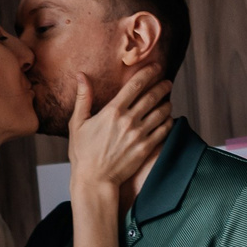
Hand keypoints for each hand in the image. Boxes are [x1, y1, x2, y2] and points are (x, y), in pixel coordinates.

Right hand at [67, 67, 173, 190]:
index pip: (135, 85)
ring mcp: (139, 135)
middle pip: (152, 96)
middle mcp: (128, 121)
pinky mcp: (146, 148)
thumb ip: (83, 98)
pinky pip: (163, 130)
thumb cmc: (83, 153)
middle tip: (168, 82)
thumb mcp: (77, 123)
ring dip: (167, 103)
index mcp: (112, 111)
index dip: (148, 73)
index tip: (156, 67)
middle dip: (163, 86)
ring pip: (161, 112)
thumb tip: (81, 75)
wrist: (95, 180)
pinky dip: (168, 121)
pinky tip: (167, 119)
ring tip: (168, 100)